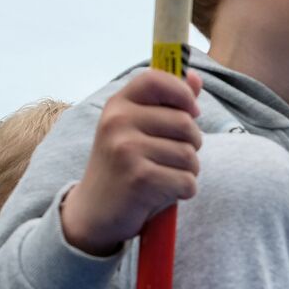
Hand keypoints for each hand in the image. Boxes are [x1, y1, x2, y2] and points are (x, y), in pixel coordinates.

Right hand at [60, 69, 203, 255]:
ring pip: (190, 156)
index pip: (158, 79)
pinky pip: (187, 182)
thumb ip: (168, 104)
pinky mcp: (139, 178)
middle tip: (170, 158)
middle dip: (192, 145)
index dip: (183, 94)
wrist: (94, 212)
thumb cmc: (125, 167)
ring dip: (188, 172)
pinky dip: (183, 192)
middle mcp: (118, 121)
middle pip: (187, 124)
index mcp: (118, 105)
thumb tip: (194, 77)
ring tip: (163, 177)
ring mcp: (126, 149)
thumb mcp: (138, 130)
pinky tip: (162, 193)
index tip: (191, 113)